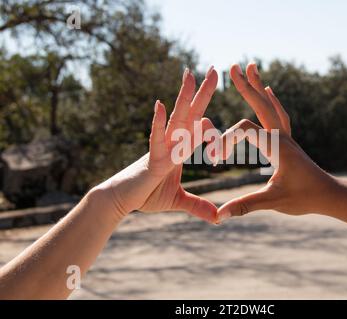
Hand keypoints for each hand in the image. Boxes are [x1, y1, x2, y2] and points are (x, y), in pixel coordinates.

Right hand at [95, 67, 218, 222]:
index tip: (224, 118)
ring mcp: (162, 148)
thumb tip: (217, 218)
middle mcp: (172, 143)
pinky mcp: (152, 159)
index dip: (213, 122)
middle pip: (190, 113)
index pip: (199, 128)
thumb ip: (198, 205)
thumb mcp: (178, 201)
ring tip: (190, 74)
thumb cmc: (146, 195)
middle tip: (214, 70)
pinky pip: (156, 138)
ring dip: (184, 97)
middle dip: (202, 93)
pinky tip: (161, 105)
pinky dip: (159, 123)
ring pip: (176, 119)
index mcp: (180, 149)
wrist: (121, 201)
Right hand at [217, 63, 338, 220]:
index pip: (244, 130)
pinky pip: (279, 115)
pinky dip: (271, 101)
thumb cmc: (305, 197)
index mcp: (276, 146)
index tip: (215, 160)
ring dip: (258, 87)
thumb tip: (218, 215)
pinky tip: (269, 92)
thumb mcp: (273, 201)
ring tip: (253, 67)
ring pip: (271, 105)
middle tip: (233, 66)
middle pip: (261, 104)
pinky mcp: (288, 142)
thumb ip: (244, 206)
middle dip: (245, 86)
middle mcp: (281, 136)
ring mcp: (286, 137)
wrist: (330, 195)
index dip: (224, 140)